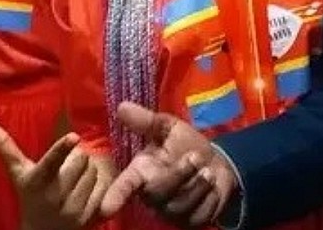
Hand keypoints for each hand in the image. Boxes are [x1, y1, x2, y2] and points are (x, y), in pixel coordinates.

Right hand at [0, 120, 110, 229]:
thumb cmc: (28, 196)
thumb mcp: (17, 173)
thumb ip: (3, 146)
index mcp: (36, 181)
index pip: (51, 162)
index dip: (62, 148)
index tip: (74, 137)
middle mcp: (55, 197)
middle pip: (81, 159)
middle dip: (77, 158)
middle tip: (67, 167)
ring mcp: (74, 210)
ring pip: (94, 172)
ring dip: (88, 172)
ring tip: (74, 181)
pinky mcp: (91, 219)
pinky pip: (105, 190)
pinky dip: (99, 187)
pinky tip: (87, 191)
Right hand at [100, 103, 237, 228]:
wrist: (216, 163)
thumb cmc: (186, 145)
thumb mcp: (169, 128)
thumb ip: (147, 121)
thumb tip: (122, 106)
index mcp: (142, 172)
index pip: (125, 185)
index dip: (115, 195)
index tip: (106, 207)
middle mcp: (151, 194)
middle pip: (158, 193)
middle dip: (179, 173)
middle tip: (195, 157)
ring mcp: (169, 211)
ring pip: (179, 206)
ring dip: (198, 185)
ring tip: (208, 170)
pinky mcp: (188, 222)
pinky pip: (197, 214)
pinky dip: (209, 197)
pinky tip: (213, 187)